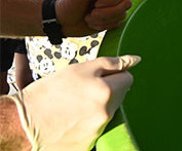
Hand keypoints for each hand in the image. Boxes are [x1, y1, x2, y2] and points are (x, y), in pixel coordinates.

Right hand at [5, 55, 139, 150]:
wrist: (24, 122)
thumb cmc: (49, 93)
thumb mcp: (79, 69)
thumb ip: (111, 63)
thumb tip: (134, 60)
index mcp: (107, 92)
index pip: (128, 79)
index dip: (114, 74)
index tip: (99, 77)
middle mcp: (106, 114)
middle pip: (119, 96)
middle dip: (107, 90)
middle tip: (82, 90)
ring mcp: (98, 131)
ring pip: (107, 112)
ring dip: (97, 106)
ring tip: (73, 105)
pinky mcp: (88, 144)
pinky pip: (96, 129)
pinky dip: (87, 123)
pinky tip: (71, 120)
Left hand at [56, 0, 130, 36]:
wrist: (61, 21)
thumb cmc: (70, 3)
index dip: (112, 0)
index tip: (96, 2)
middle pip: (127, 4)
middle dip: (107, 12)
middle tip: (92, 12)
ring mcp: (114, 10)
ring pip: (122, 15)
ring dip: (103, 19)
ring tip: (89, 17)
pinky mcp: (111, 22)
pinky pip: (116, 25)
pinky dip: (102, 26)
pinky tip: (92, 23)